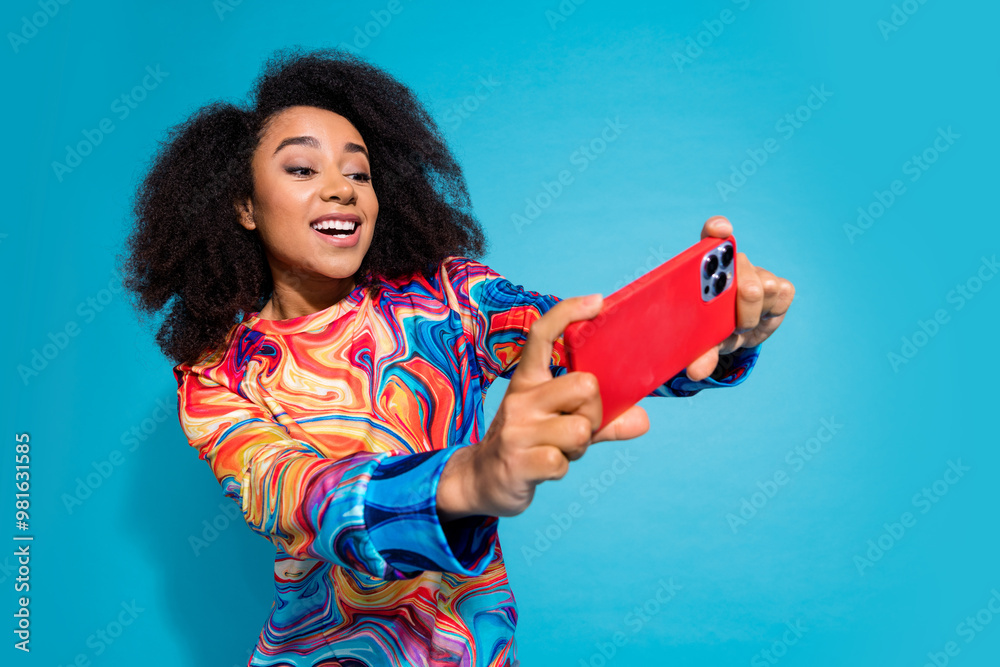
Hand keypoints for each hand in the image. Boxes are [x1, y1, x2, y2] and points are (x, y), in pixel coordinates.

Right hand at [437, 294, 649, 520]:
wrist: (483, 479)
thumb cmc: (529, 443)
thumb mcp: (558, 422)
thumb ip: (601, 420)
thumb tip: (643, 420)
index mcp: (529, 380)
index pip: (542, 334)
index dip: (569, 312)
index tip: (597, 301)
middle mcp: (520, 399)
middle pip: (585, 385)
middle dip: (595, 413)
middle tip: (580, 427)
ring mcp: (517, 430)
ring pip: (580, 429)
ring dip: (581, 445)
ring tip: (561, 449)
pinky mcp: (518, 462)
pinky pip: (563, 461)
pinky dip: (564, 467)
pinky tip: (547, 467)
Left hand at [685, 215, 794, 381]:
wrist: (729, 335)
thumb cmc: (708, 330)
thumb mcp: (700, 341)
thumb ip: (698, 352)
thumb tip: (697, 371)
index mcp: (705, 265)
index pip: (713, 234)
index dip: (718, 229)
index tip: (722, 230)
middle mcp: (734, 263)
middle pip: (743, 265)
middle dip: (739, 297)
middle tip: (732, 323)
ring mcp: (757, 273)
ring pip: (766, 284)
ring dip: (753, 314)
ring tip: (740, 327)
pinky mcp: (780, 287)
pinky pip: (783, 295)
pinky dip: (770, 316)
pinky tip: (756, 325)